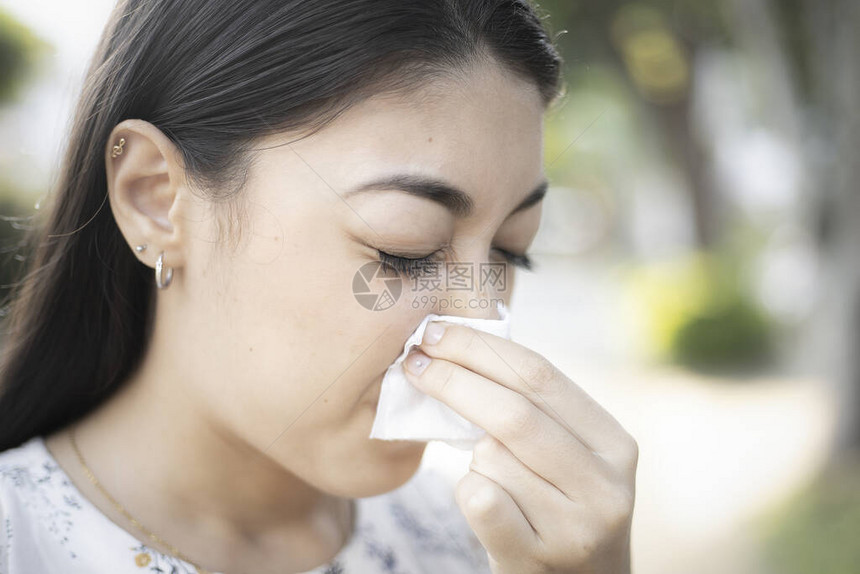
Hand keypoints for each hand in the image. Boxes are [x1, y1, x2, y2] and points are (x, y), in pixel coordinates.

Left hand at [403, 322, 636, 573]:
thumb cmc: (560, 502)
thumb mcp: (569, 453)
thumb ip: (534, 406)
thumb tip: (455, 344)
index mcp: (615, 443)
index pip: (540, 375)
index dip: (480, 348)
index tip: (436, 331)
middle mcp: (605, 485)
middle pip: (513, 412)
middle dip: (453, 379)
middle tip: (414, 362)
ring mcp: (575, 528)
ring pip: (490, 458)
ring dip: (472, 453)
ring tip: (493, 470)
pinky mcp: (536, 558)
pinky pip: (477, 499)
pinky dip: (467, 488)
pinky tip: (486, 501)